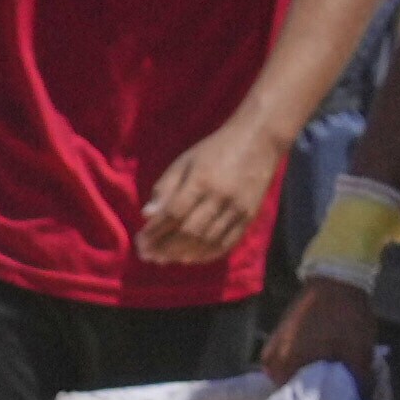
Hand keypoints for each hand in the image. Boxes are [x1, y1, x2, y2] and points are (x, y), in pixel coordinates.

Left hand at [132, 117, 299, 276]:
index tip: (140, 242)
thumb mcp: (184, 162)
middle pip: (189, 232)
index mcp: (201, 180)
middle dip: (165, 247)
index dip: (155, 231)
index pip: (173, 214)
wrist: (258, 140)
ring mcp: (238, 208)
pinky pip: (228, 242)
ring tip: (164, 260)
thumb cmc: (214, 150)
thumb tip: (147, 216)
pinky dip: (207, 254)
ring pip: (208, 241)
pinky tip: (191, 258)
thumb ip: (165, 188)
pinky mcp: (250, 216)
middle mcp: (220, 197)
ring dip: (183, 254)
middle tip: (148, 255)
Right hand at [260, 276, 379, 391]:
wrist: (336, 280)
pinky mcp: (276, 338)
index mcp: (287, 366)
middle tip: (334, 393)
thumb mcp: (359, 353)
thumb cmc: (346, 317)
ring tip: (328, 378)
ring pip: (288, 376)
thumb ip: (357, 382)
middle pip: (291, 390)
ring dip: (306, 379)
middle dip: (311, 393)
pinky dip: (301, 365)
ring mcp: (271, 349)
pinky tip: (318, 362)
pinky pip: (286, 363)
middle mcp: (271, 361)